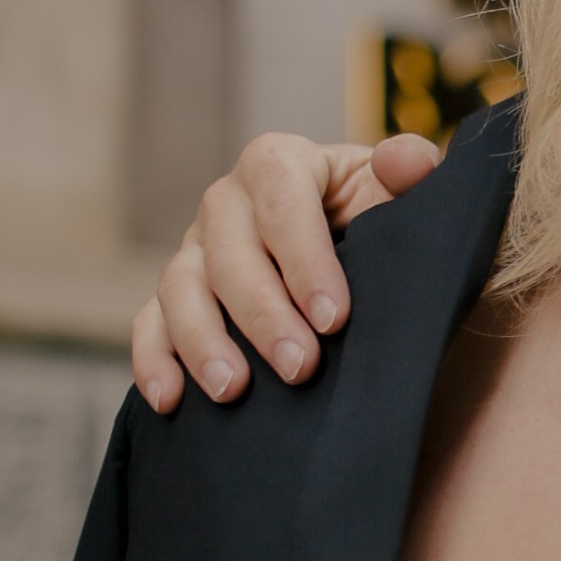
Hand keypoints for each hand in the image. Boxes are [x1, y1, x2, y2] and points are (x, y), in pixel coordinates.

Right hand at [131, 132, 440, 411]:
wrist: (355, 255)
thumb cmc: (378, 221)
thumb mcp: (399, 195)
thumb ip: (411, 172)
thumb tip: (407, 161)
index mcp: (280, 164)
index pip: (282, 198)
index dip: (305, 258)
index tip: (334, 318)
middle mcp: (226, 202)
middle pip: (228, 251)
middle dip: (262, 313)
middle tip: (300, 368)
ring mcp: (193, 249)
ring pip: (179, 287)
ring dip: (203, 341)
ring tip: (233, 390)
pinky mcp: (173, 296)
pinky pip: (149, 324)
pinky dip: (153, 360)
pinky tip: (170, 399)